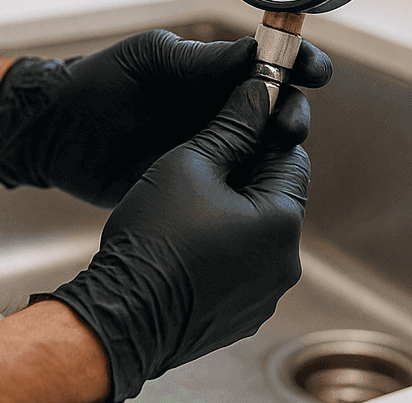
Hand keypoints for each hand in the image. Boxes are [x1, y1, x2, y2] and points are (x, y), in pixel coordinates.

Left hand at [0, 29, 330, 206]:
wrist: (53, 134)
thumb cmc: (97, 83)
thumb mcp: (145, 61)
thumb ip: (195, 60)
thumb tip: (250, 52)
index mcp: (213, 74)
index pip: (268, 66)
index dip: (298, 65)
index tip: (315, 71)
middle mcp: (220, 111)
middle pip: (276, 113)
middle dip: (293, 114)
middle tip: (289, 123)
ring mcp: (211, 151)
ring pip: (263, 154)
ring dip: (278, 154)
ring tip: (277, 154)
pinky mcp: (196, 188)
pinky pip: (235, 191)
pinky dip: (254, 191)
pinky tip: (258, 192)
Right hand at [42, 80, 308, 400]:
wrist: (122, 317)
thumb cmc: (152, 237)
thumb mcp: (189, 163)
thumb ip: (231, 125)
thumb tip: (259, 93)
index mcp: (282, 221)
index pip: (289, 155)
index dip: (259, 133)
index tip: (229, 125)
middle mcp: (286, 263)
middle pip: (275, 196)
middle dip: (243, 174)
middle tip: (200, 164)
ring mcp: (267, 295)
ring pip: (259, 233)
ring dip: (233, 213)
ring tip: (185, 206)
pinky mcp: (245, 316)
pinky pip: (244, 268)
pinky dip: (223, 250)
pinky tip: (184, 244)